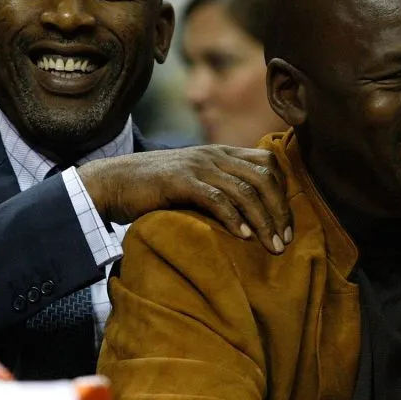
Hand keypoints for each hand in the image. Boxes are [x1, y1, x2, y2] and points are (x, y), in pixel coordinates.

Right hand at [77, 146, 291, 253]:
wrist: (114, 182)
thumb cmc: (156, 189)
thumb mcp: (196, 181)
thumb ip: (221, 189)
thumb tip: (252, 216)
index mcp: (222, 153)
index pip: (269, 164)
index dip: (284, 194)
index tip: (287, 225)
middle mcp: (215, 155)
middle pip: (264, 178)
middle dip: (280, 211)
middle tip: (285, 241)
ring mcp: (198, 166)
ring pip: (245, 190)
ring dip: (263, 220)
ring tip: (271, 246)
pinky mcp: (180, 181)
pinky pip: (216, 198)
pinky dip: (234, 218)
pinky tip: (243, 237)